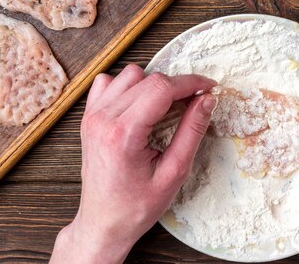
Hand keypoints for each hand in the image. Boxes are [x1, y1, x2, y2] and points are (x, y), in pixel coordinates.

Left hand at [50, 64, 216, 263]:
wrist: (103, 223)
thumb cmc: (137, 205)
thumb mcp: (175, 172)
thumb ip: (192, 131)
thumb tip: (207, 100)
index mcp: (123, 134)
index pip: (162, 88)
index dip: (191, 83)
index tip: (210, 87)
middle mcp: (103, 119)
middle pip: (149, 79)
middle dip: (178, 85)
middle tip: (195, 102)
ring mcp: (92, 116)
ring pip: (130, 75)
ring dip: (153, 85)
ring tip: (166, 107)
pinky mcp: (89, 118)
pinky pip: (109, 83)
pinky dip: (129, 87)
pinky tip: (141, 106)